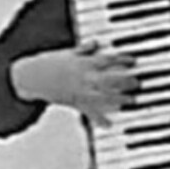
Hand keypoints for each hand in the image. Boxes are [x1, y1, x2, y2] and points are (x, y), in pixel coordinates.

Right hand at [10, 40, 138, 127]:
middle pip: (111, 79)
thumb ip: (84, 49)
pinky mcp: (75, 103)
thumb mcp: (67, 53)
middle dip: (126, 81)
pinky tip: (109, 125)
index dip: (123, 59)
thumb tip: (95, 43)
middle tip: (138, 82)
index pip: (108, 59)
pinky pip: (89, 113)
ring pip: (105, 96)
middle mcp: (85, 77)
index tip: (133, 61)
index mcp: (84, 63)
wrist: (31, 77)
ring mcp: (81, 91)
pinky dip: (99, 120)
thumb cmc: (49, 63)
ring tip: (132, 100)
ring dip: (120, 98)